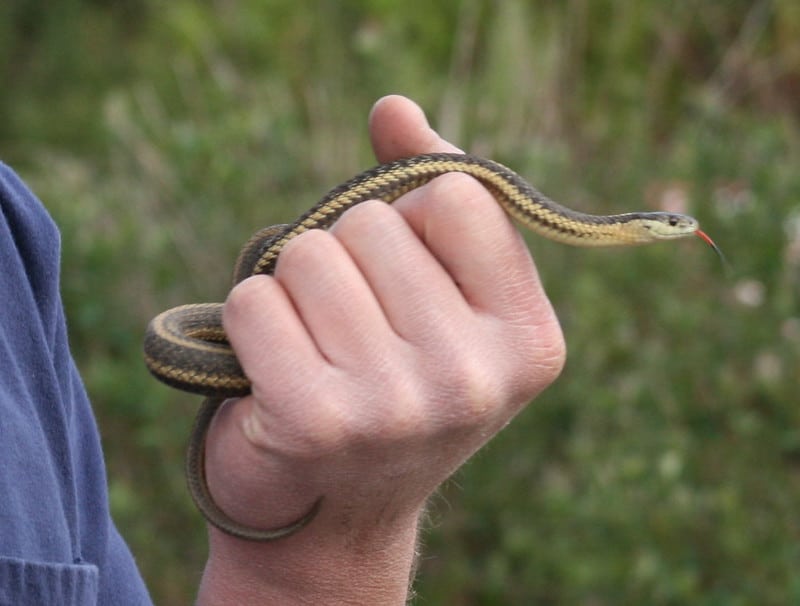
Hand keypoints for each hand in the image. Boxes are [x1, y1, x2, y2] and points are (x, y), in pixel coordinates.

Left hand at [197, 95, 565, 604]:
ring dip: (296, 288)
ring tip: (319, 349)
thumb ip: (428, 191)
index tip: (403, 274)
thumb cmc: (394, 378)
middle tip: (354, 329)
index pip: (456, 195)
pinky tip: (278, 373)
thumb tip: (392, 107)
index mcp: (528, 337)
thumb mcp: (438, 291)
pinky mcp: (318, 421)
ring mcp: (400, 404)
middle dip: (347, 257)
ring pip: (309, 254)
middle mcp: (477, 376)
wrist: (339, 508)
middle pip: (373, 222)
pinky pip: (257, 299)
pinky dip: (252, 321)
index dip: (412, 218)